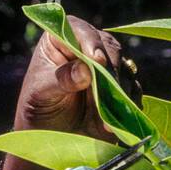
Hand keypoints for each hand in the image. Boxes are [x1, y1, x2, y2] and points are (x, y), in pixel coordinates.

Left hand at [2, 16, 141, 169]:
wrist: (49, 139)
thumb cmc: (38, 109)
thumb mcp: (41, 94)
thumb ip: (61, 79)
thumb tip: (85, 69)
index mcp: (61, 39)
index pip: (80, 31)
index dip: (90, 42)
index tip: (96, 60)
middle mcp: (87, 47)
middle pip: (109, 48)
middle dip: (109, 71)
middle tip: (105, 92)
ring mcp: (107, 67)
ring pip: (124, 70)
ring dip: (118, 92)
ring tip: (105, 116)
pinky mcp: (121, 88)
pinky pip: (133, 91)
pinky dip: (127, 105)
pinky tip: (115, 121)